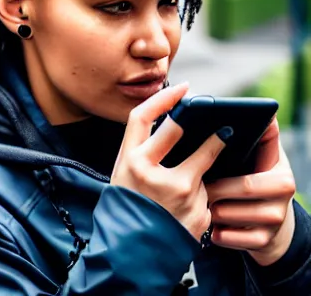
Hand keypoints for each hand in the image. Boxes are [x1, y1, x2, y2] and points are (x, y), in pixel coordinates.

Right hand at [111, 83, 229, 241]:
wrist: (131, 253)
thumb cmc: (127, 207)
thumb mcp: (124, 174)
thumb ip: (143, 149)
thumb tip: (175, 122)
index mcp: (131, 161)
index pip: (143, 116)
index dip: (164, 97)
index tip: (184, 89)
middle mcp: (154, 174)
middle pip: (180, 132)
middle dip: (200, 126)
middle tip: (219, 126)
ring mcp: (180, 194)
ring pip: (202, 165)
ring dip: (199, 171)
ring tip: (186, 183)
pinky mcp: (198, 213)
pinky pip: (207, 193)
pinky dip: (201, 195)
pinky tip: (186, 207)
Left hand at [206, 117, 296, 265]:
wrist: (273, 222)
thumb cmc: (255, 179)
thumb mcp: (259, 157)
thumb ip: (259, 137)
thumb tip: (264, 113)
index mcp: (280, 171)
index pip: (255, 159)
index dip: (230, 157)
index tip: (207, 156)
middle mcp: (283, 195)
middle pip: (243, 187)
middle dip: (214, 186)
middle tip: (191, 180)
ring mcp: (275, 221)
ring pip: (230, 214)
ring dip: (209, 209)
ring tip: (194, 200)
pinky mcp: (264, 241)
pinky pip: (230, 237)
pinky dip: (215, 232)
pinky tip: (206, 225)